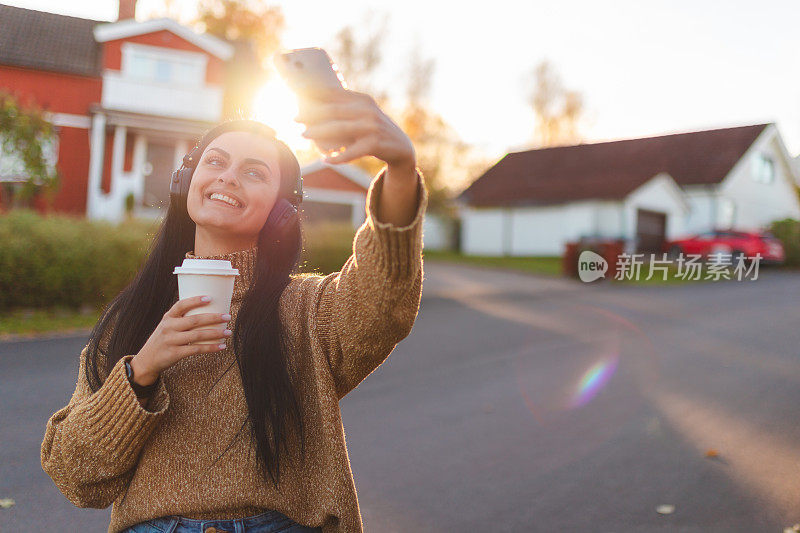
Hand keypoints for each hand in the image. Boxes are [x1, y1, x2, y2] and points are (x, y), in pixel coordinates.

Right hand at [131, 296, 232, 383]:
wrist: (146, 360)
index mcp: (167, 318)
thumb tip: (208, 312)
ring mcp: (171, 341)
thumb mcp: (167, 326)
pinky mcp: (175, 353)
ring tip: (228, 332)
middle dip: (213, 317)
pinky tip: (221, 346)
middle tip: (227, 316)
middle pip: (194, 320)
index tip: (210, 298)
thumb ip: (181, 319)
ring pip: (197, 335)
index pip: (181, 305)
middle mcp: (168, 327)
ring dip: (215, 333)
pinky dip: (210, 347)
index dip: (195, 300)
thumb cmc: (163, 340)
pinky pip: (196, 349)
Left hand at [295, 87, 415, 168]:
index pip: (335, 94)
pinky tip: (326, 159)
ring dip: (319, 132)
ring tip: (304, 134)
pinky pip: (351, 152)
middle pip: (333, 111)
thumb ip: (345, 108)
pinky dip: (338, 157)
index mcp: (363, 100)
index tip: (296, 94)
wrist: (401, 147)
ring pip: (339, 129)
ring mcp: (372, 127)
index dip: (314, 94)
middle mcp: (368, 110)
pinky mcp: (375, 144)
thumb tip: (313, 105)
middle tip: (295, 118)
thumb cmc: (374, 130)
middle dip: (311, 114)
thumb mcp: (363, 114)